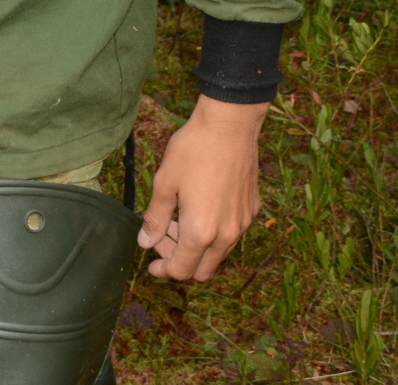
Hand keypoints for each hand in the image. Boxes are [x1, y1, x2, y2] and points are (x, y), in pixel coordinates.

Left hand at [137, 95, 266, 281]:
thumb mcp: (165, 183)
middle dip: (180, 261)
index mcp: (201, 232)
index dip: (164, 271)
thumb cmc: (193, 151)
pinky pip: (231, 234)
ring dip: (197, 247)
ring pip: (219, 253)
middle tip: (162, 239)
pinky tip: (200, 208)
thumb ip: (155, 218)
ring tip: (178, 219)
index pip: (182, 270)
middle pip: (203, 270)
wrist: (230, 125)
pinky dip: (213, 233)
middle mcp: (227, 234)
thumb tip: (145, 243)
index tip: (151, 264)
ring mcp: (243, 223)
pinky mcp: (252, 210)